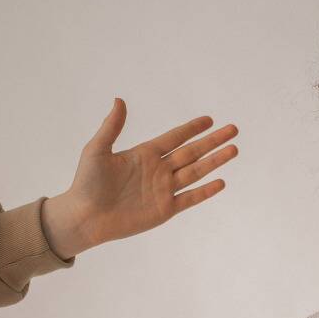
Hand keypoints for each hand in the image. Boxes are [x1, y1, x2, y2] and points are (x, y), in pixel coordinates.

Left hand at [41, 98, 237, 257]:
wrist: (85, 217)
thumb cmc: (86, 183)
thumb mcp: (96, 150)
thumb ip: (111, 127)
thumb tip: (120, 100)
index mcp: (145, 154)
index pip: (174, 137)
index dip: (192, 128)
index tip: (209, 119)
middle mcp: (159, 170)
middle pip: (192, 152)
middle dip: (212, 141)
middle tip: (232, 129)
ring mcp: (164, 190)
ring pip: (196, 172)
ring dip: (215, 161)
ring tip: (233, 150)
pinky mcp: (165, 209)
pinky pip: (190, 198)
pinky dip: (205, 191)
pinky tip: (220, 182)